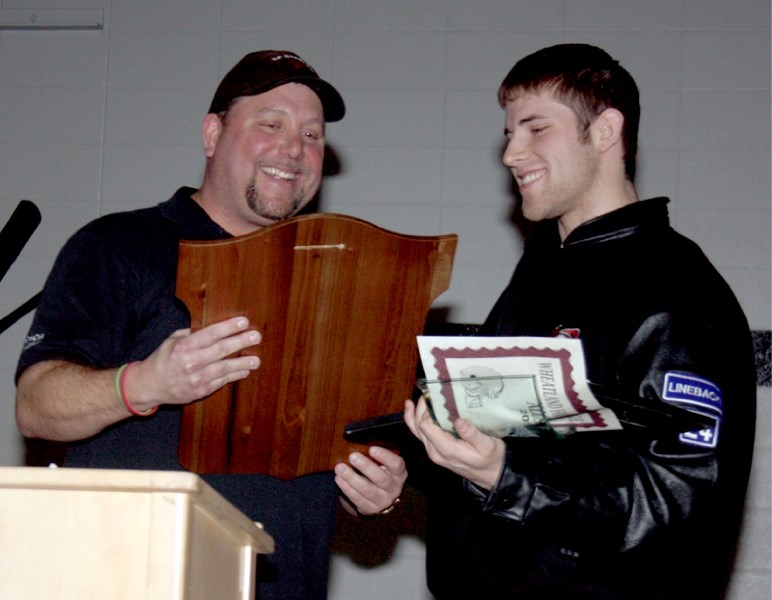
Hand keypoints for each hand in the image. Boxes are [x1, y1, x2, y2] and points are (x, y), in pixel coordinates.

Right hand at [125, 316, 260, 410]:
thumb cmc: (163, 359)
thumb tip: (213, 326)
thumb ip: (192, 334)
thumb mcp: (172, 340)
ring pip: (225, 369)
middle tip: (256, 336)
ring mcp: (197, 378)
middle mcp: (192, 362)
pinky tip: (244, 370)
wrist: (150, 385)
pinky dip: (234, 376)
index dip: (229, 327)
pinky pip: (221, 381)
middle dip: (241, 342)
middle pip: (221, 350)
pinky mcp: (201, 391)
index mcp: (184, 347)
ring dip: (242, 363)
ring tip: (256, 359)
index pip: (211, 334)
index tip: (244, 322)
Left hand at [334, 446, 406, 515]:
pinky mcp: (370, 509)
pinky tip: (339, 479)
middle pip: (381, 479)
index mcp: (399, 473)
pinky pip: (358, 499)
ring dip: (352, 478)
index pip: (396, 464)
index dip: (385, 457)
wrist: (380, 495)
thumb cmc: (379, 470)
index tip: (372, 448)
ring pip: (368, 490)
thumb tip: (361, 438)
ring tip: (340, 468)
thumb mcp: (383, 462)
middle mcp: (394, 488)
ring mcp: (383, 501)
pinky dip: (347, 489)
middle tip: (352, 456)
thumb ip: (376, 453)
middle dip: (366, 467)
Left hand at [404, 396, 505, 489]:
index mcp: (446, 449)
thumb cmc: (491, 458)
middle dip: (420, 409)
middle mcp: (435, 451)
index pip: (427, 427)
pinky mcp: (435, 450)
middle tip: (427, 393)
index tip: (435, 398)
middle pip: (419, 427)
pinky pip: (420, 435)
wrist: (491, 475)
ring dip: (414, 415)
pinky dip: (414, 422)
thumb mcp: (487, 445)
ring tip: (412, 400)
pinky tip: (412, 411)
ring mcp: (433, 452)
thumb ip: (472, 434)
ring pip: (417, 431)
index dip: (427, 411)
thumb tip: (458, 420)